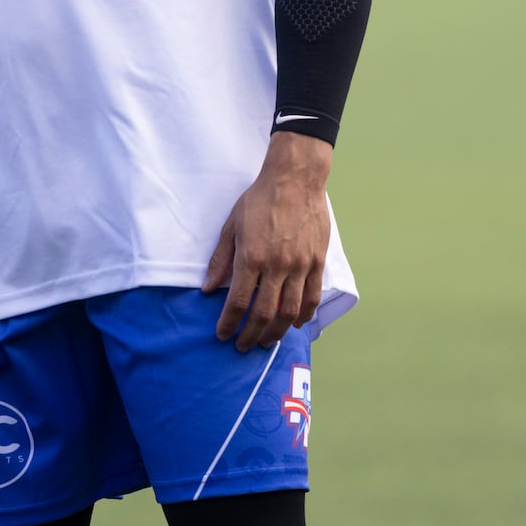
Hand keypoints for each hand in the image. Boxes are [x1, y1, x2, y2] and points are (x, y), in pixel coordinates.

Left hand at [204, 131, 332, 351]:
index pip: (238, 302)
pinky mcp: (317, 261)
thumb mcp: (232, 225)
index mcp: (252, 257)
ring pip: (290, 311)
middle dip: (252, 335)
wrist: (296, 179)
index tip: (223, 334)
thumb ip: (221, 259)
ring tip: (267, 341)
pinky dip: (304, 314)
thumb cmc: (260, 199)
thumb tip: (208, 288)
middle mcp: (277, 265)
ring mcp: (300, 265)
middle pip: (265, 313)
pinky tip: (295, 324)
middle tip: (244, 346)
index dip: (229, 323)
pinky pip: (312, 296)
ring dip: (277, 332)